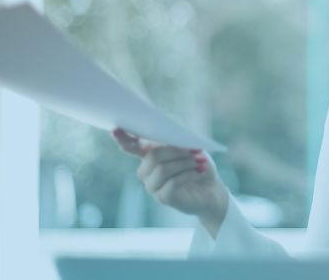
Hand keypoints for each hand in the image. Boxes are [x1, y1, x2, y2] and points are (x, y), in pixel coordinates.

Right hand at [112, 128, 228, 236]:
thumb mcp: (191, 148)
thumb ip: (177, 140)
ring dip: (184, 163)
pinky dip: (187, 174)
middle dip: (176, 151)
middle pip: (152, 156)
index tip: (116, 130)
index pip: (132, 146)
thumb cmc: (198, 165)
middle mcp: (147, 171)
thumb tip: (170, 134)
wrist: (212, 190)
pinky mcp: (163, 198)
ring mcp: (153, 186)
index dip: (123, 139)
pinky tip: (197, 172)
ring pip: (162, 169)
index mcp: (150, 155)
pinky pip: (172, 183)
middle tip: (195, 151)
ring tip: (198, 162)